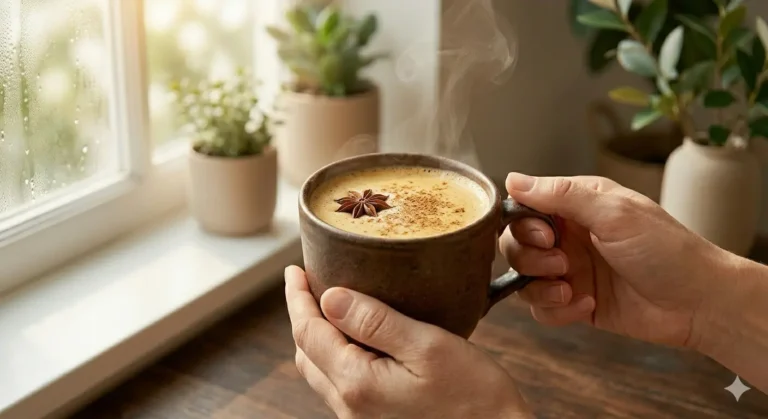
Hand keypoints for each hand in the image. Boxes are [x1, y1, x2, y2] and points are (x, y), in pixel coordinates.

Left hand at [284, 266, 533, 418]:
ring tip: (330, 306)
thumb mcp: (428, 346)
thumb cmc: (475, 399)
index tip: (295, 270)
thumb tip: (331, 297)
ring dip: (318, 336)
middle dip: (303, 315)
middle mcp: (350, 407)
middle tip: (309, 282)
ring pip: (321, 371)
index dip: (297, 297)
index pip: (308, 332)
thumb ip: (376, 321)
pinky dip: (337, 355)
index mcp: (356, 383)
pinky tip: (357, 340)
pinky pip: (341, 385)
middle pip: (307, 353)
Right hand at [500, 173, 730, 348]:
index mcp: (577, 205)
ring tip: (570, 288)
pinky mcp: (574, 303)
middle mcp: (568, 236)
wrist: (698, 303)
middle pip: (515, 244)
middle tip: (561, 262)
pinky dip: (556, 310)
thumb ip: (561, 195)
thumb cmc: (666, 250)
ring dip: (540, 286)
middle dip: (530, 257)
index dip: (523, 223)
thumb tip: (512, 178)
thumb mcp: (614, 213)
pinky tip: (588, 305)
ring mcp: (570, 270)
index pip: (524, 207)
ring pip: (523, 278)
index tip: (546, 234)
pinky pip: (541, 309)